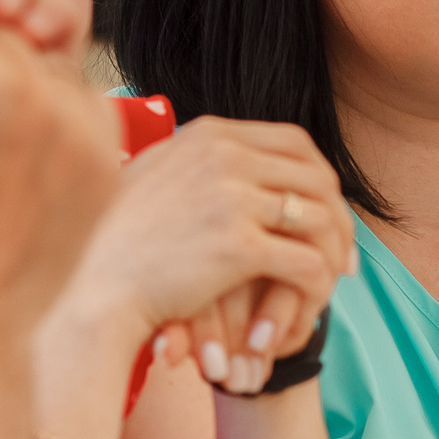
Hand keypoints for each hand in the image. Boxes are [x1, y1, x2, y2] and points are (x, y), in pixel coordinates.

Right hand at [57, 119, 355, 394]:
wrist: (92, 286)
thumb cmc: (116, 241)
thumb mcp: (154, 175)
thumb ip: (197, 161)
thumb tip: (238, 160)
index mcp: (209, 133)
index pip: (295, 142)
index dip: (321, 177)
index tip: (328, 210)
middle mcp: (224, 154)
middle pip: (317, 177)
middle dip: (340, 216)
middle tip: (345, 254)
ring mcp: (232, 196)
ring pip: (320, 219)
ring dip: (334, 252)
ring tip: (334, 279)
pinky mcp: (237, 245)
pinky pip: (306, 262)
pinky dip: (317, 286)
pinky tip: (310, 304)